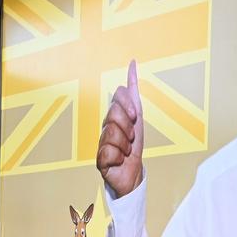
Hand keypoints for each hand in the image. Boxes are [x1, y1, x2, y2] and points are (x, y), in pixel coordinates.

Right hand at [96, 60, 145, 196]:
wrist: (133, 172)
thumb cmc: (134, 145)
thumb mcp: (137, 117)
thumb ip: (133, 93)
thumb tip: (132, 63)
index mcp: (114, 115)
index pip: (118, 96)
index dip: (129, 105)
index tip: (135, 117)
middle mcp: (105, 126)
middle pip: (114, 113)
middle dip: (128, 127)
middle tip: (131, 138)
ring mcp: (101, 141)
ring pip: (111, 134)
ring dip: (124, 145)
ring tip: (125, 151)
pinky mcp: (99, 159)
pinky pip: (108, 152)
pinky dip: (117, 158)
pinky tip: (118, 161)